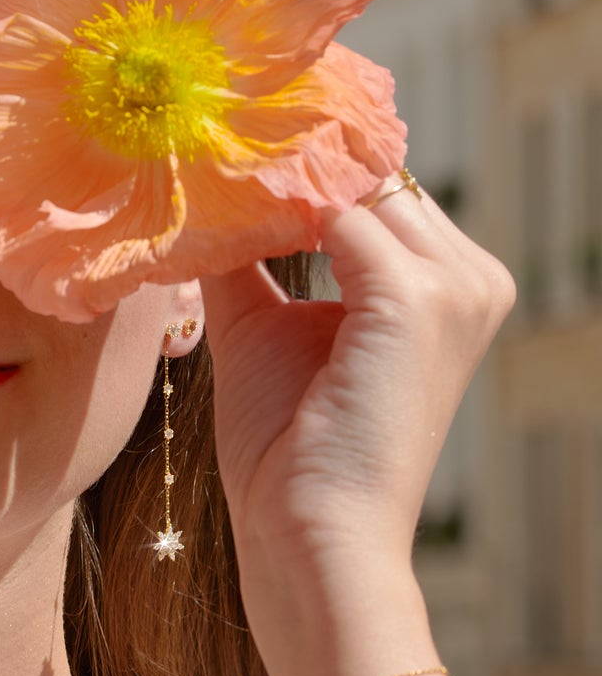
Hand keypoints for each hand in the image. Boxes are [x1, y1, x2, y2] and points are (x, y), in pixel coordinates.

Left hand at [199, 181, 514, 582]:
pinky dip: (272, 209)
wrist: (309, 531)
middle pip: (375, 180)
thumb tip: (206, 198)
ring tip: (203, 171)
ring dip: (278, 179)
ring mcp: (455, 286)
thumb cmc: (289, 449)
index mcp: (451, 288)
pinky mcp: (416, 299)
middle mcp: (472, 278)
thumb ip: (251, 260)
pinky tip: (218, 208)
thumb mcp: (268, 330)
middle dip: (290, 163)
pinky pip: (335, 217)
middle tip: (206, 143)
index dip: (304, 170)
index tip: (227, 147)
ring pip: (355, 188)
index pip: (380, 194)